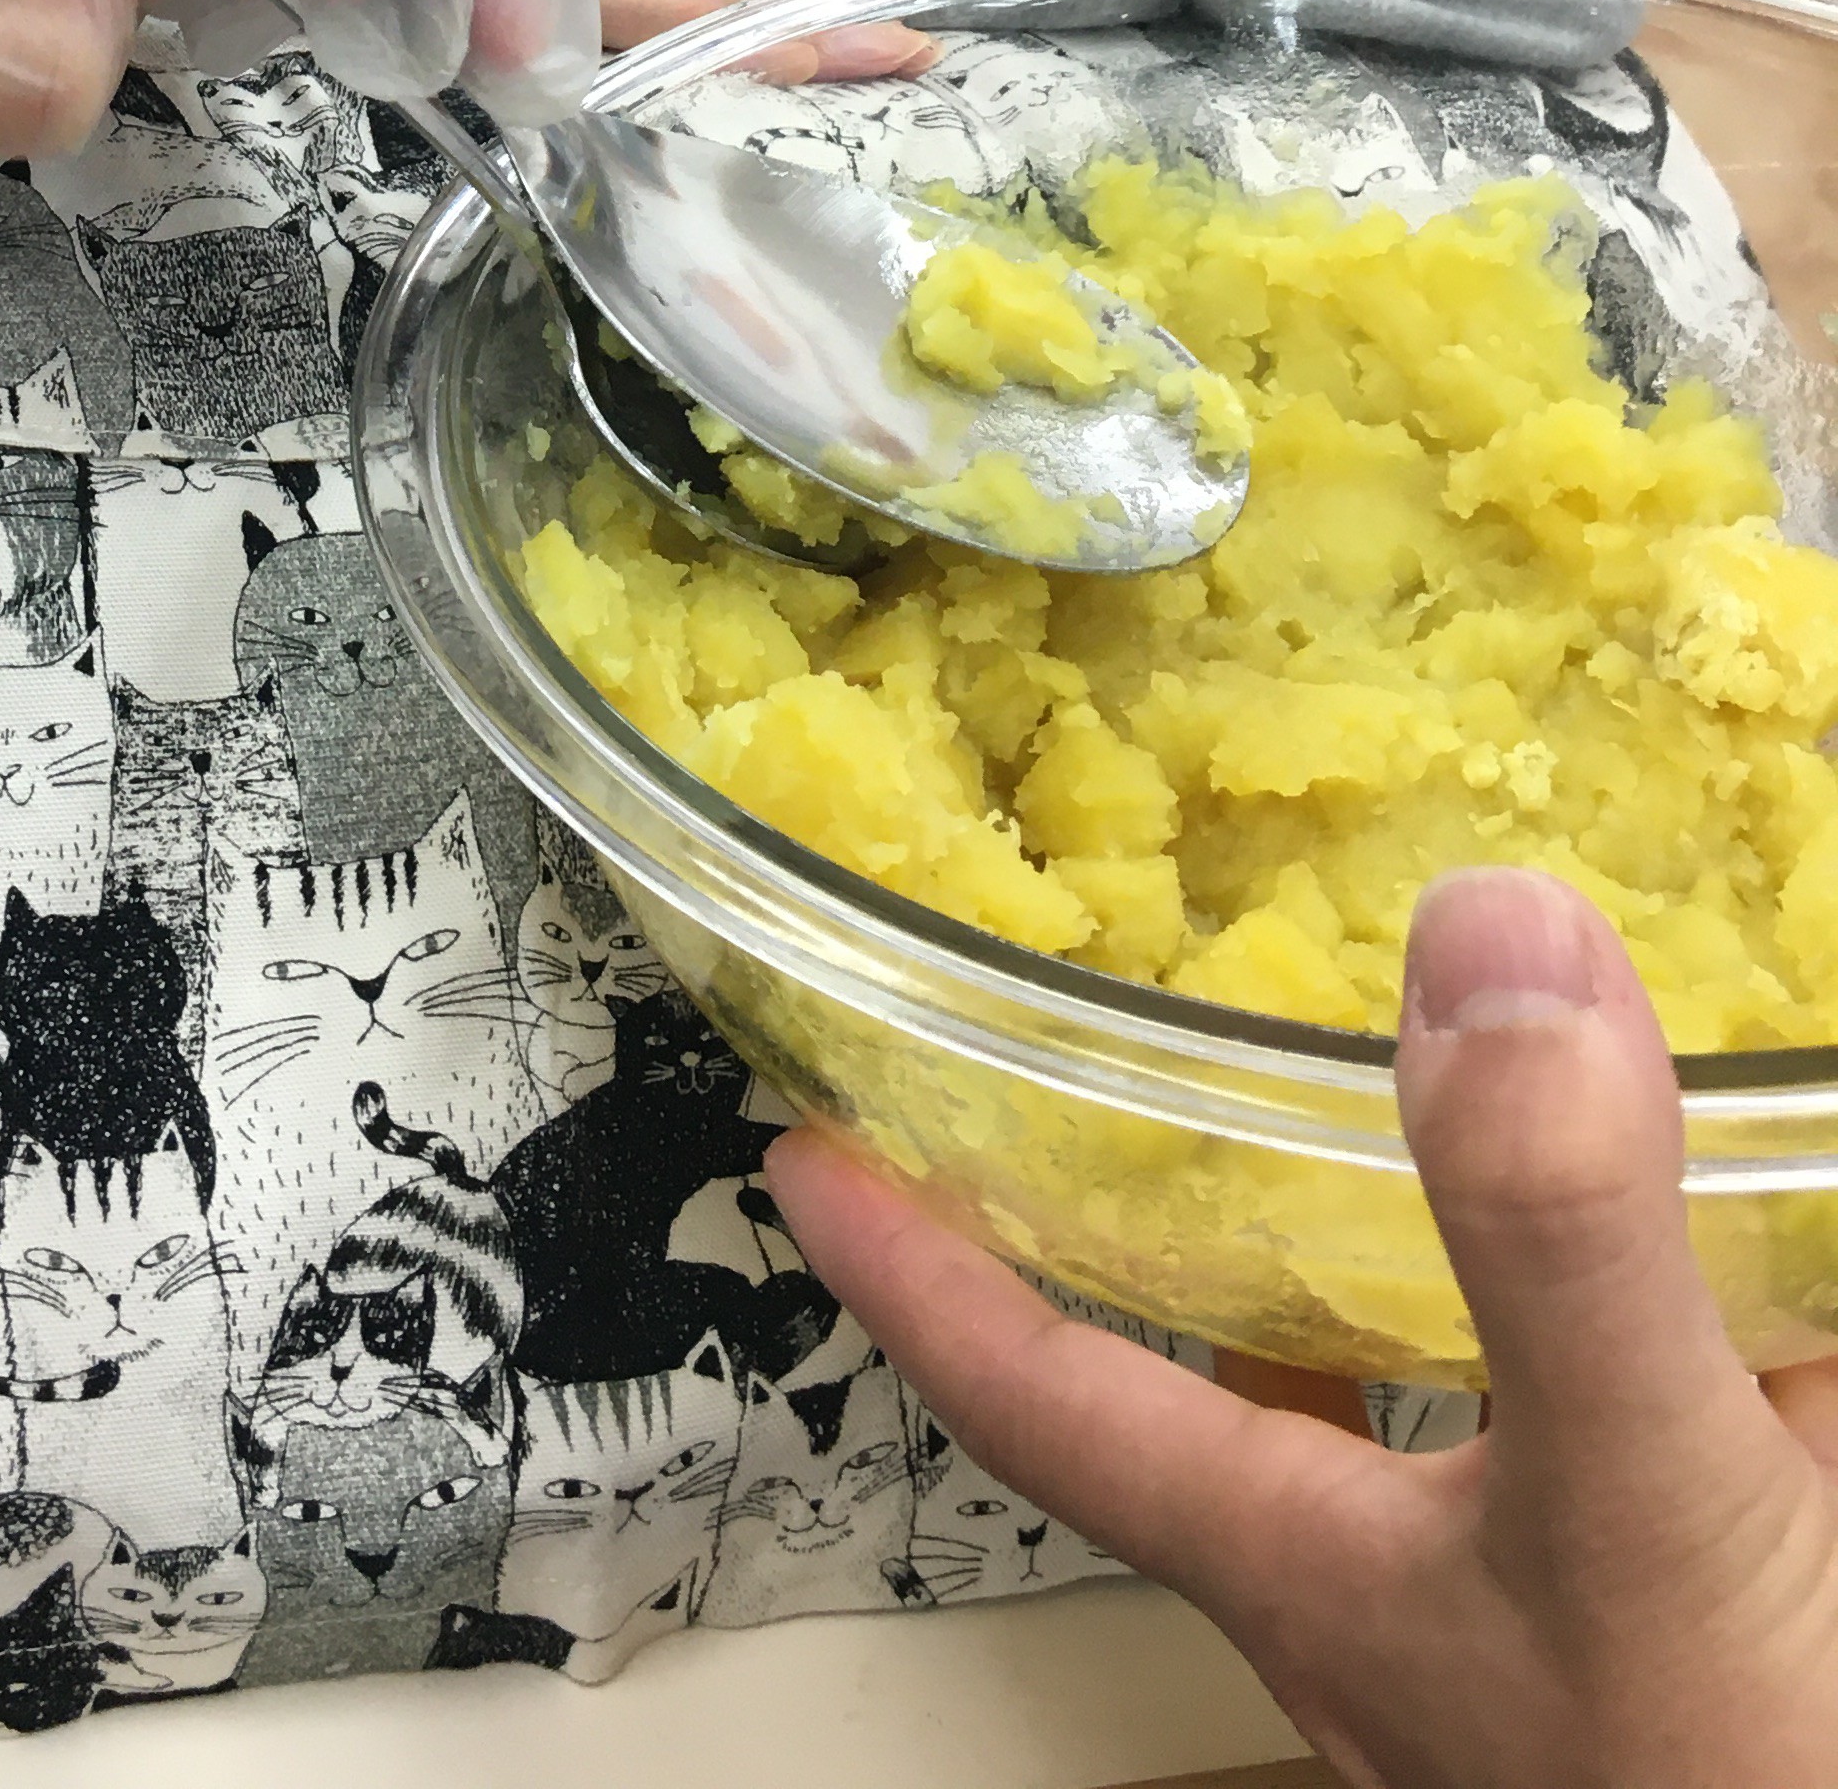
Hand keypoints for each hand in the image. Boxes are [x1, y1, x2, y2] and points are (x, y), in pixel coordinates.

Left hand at [765, 868, 1837, 1788]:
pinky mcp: (1736, 1603)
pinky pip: (1689, 1410)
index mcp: (1322, 1569)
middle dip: (1182, 1218)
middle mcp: (1425, 1587)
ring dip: (1454, 1234)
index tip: (798, 1157)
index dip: (917, 1274)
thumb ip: (1550, 1235)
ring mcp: (1583, 1605)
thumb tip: (1474, 935)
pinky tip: (1755, 1201)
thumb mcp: (1640, 1502)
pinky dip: (1704, 1289)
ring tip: (1453, 1058)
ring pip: (1473, 1380)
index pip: (1046, 1395)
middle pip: (1244, 1383)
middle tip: (1126, 1052)